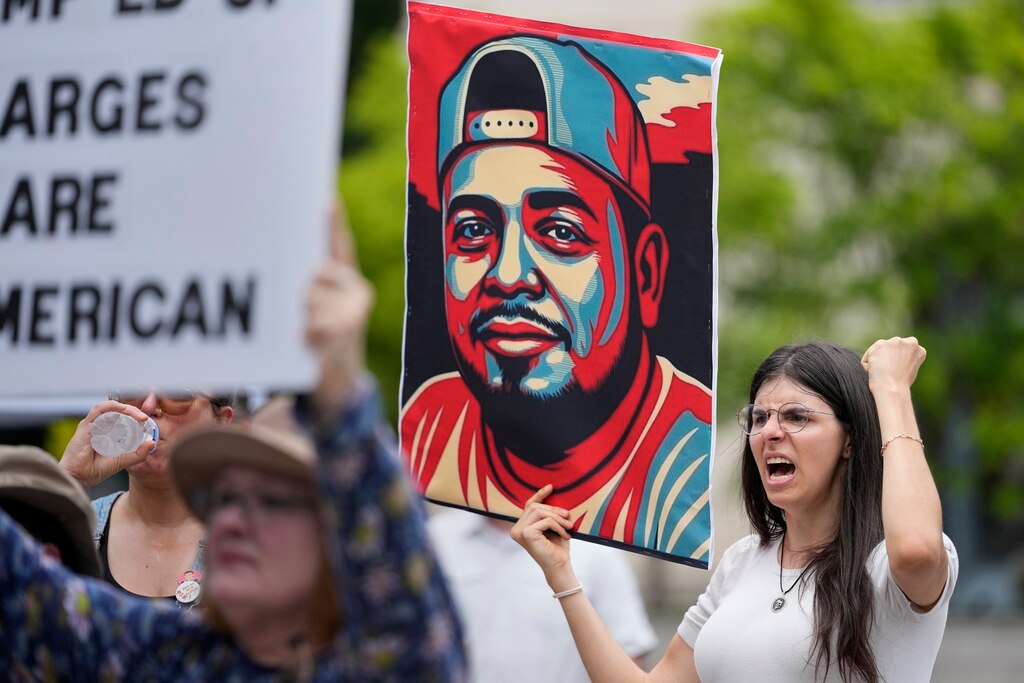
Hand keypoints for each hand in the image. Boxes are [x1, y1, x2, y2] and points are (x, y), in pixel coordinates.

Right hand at [60, 401, 154, 488]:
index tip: (147, 422)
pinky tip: (123, 410)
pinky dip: (112, 407)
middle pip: (118, 411)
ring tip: (139, 416)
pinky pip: (99, 410)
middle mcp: (99, 426)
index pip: (123, 417)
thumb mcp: (122, 461)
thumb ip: (138, 454)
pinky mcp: (85, 426)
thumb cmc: (95, 470)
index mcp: (107, 432)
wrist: (79, 478)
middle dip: (134, 411)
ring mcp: (92, 425)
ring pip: (110, 407)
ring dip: (126, 408)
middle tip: (145, 418)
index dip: (136, 416)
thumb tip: (152, 443)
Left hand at [305, 202, 373, 417]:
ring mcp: (355, 311)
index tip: (328, 200)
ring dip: (301, 313)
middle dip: (304, 285)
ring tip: (303, 330)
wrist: (339, 385)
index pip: (341, 247)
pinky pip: (315, 321)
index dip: (334, 224)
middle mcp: (358, 292)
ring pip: (313, 296)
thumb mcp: (317, 312)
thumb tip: (294, 272)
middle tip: (298, 302)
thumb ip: (311, 288)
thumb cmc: (320, 343)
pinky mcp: (347, 331)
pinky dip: (305, 332)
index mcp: (349, 283)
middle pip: (319, 271)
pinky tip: (307, 341)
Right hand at [510, 485, 577, 588]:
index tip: (551, 487)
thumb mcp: (553, 526)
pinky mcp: (526, 534)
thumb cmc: (557, 548)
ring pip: (540, 512)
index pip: (529, 505)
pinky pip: (546, 521)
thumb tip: (552, 492)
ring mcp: (519, 531)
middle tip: (568, 517)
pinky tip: (565, 535)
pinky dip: (558, 526)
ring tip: (569, 527)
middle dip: (554, 510)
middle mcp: (516, 529)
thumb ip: (549, 513)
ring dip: (558, 518)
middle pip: (535, 507)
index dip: (540, 495)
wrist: (559, 567)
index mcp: (521, 526)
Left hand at [861, 336, 925, 393]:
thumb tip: (895, 357)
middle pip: (890, 347)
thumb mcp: (909, 368)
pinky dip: (867, 365)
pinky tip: (874, 372)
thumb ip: (905, 358)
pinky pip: (868, 356)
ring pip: (878, 351)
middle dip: (886, 358)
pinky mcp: (880, 344)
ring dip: (877, 361)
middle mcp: (907, 341)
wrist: (893, 388)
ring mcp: (893, 342)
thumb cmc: (900, 384)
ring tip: (883, 373)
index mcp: (917, 348)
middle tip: (888, 372)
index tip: (895, 370)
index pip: (902, 349)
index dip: (896, 360)